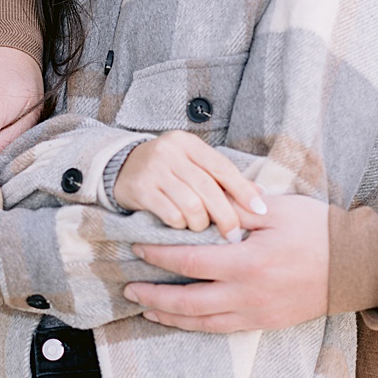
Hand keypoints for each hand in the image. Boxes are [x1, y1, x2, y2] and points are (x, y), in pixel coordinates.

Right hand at [114, 132, 267, 238]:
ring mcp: (154, 169)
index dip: (243, 190)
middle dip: (225, 215)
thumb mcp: (193, 165)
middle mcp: (171, 151)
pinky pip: (170, 214)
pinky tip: (181, 226)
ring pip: (191, 204)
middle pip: (208, 188)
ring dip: (200, 223)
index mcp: (189, 143)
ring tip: (201, 229)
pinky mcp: (140, 188)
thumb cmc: (166, 170)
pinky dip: (180, 225)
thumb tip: (259, 195)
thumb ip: (222, 178)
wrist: (118, 167)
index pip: (223, 167)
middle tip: (233, 234)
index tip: (259, 210)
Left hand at [124, 195, 329, 331]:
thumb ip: (238, 211)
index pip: (190, 260)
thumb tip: (205, 209)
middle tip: (129, 288)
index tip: (139, 248)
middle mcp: (247, 294)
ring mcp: (256, 313)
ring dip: (170, 316)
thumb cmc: (318, 230)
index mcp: (247, 262)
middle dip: (154, 295)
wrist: (355, 265)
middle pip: (187, 301)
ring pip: (201, 322)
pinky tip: (183, 319)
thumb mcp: (277, 209)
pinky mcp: (265, 323)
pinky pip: (222, 328)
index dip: (160, 255)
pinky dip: (196, 325)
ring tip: (146, 308)